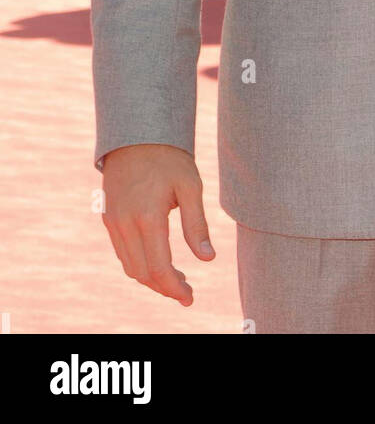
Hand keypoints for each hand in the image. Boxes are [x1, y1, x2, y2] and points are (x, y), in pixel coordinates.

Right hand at [101, 144, 214, 304]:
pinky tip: (157, 259)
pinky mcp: (109, 217)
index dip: (174, 288)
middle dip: (164, 287)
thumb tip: (208, 259)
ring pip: (129, 266)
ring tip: (175, 277)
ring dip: (150, 278)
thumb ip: (197, 224)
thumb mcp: (190, 186)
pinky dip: (138, 263)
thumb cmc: (169, 158)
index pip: (158, 268)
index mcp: (147, 217)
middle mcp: (125, 223)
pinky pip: (122, 252)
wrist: (137, 133)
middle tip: (186, 289)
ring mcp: (113, 221)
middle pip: (142, 273)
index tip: (189, 298)